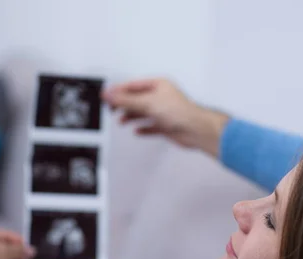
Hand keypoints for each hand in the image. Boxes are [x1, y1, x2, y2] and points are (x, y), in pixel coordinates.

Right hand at [102, 78, 228, 157]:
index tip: (107, 96)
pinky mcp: (167, 126)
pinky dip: (144, 128)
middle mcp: (161, 97)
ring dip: (132, 117)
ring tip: (122, 121)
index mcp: (158, 85)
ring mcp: (164, 112)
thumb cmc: (180, 112)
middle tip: (112, 109)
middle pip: (137, 99)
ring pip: (143, 113)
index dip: (119, 91)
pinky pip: (151, 127)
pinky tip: (137, 130)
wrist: (195, 130)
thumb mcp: (147, 103)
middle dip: (124, 105)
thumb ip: (126, 100)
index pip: (133, 86)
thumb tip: (110, 95)